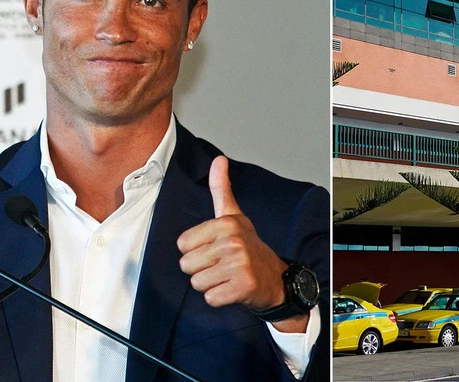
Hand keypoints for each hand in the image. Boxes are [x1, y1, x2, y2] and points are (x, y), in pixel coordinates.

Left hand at [177, 156, 288, 310]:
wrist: (275, 277)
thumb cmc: (249, 246)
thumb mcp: (234, 216)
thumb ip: (221, 189)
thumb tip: (219, 159)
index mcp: (226, 224)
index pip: (182, 244)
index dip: (195, 250)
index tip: (215, 249)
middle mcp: (233, 242)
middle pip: (187, 265)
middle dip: (201, 269)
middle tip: (222, 265)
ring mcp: (240, 265)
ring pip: (197, 283)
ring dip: (210, 284)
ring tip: (227, 276)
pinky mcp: (243, 287)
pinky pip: (210, 298)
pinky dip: (220, 298)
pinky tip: (233, 288)